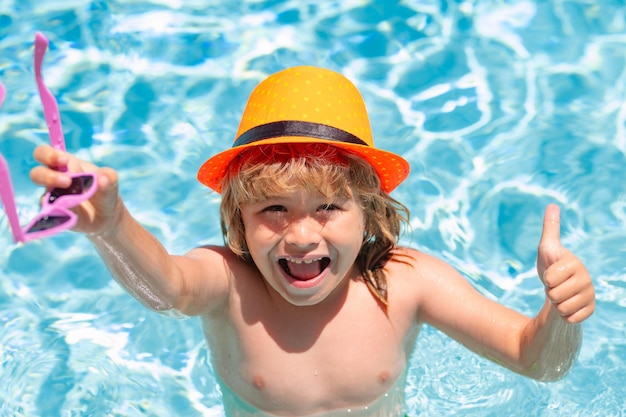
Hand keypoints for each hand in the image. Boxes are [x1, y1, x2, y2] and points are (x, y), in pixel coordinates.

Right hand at [30, 145, 120, 235]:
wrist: (107, 216)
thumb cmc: (105, 191)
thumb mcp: (111, 181)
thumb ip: (109, 177)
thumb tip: (102, 178)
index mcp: (66, 165)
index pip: (46, 154)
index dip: (49, 155)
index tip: (64, 161)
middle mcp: (55, 181)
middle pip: (37, 173)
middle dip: (48, 176)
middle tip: (67, 181)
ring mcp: (54, 200)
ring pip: (42, 197)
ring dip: (56, 199)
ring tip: (71, 198)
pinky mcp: (58, 216)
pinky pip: (52, 216)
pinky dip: (60, 214)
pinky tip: (71, 213)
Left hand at [536, 204, 594, 323]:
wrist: (558, 287)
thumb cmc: (552, 265)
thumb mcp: (547, 247)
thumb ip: (550, 228)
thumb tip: (553, 205)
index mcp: (575, 264)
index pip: (550, 279)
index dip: (546, 279)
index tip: (552, 273)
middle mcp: (587, 279)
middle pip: (554, 295)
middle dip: (550, 292)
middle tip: (555, 286)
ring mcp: (590, 295)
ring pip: (561, 308)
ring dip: (556, 304)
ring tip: (560, 295)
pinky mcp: (590, 310)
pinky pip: (570, 319)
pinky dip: (564, 315)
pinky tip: (567, 306)